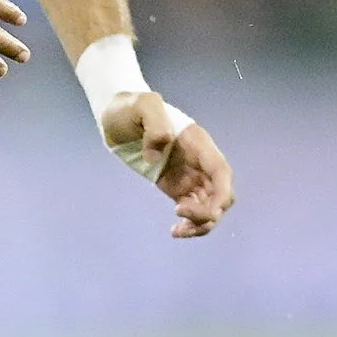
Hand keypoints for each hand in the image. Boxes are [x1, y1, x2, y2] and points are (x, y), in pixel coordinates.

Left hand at [102, 92, 234, 237]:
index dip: (222, 194)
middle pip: (221, 195)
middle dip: (209, 212)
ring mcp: (190, 176)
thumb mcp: (142, 105)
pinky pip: (192, 210)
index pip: (221, 172)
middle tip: (180, 213)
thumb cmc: (130, 106)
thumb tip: (156, 154)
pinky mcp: (177, 187)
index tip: (209, 211)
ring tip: (178, 231)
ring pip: (210, 207)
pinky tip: (175, 231)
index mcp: (197, 143)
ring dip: (201, 224)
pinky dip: (189, 224)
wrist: (115, 115)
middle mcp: (199, 162)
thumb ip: (155, 124)